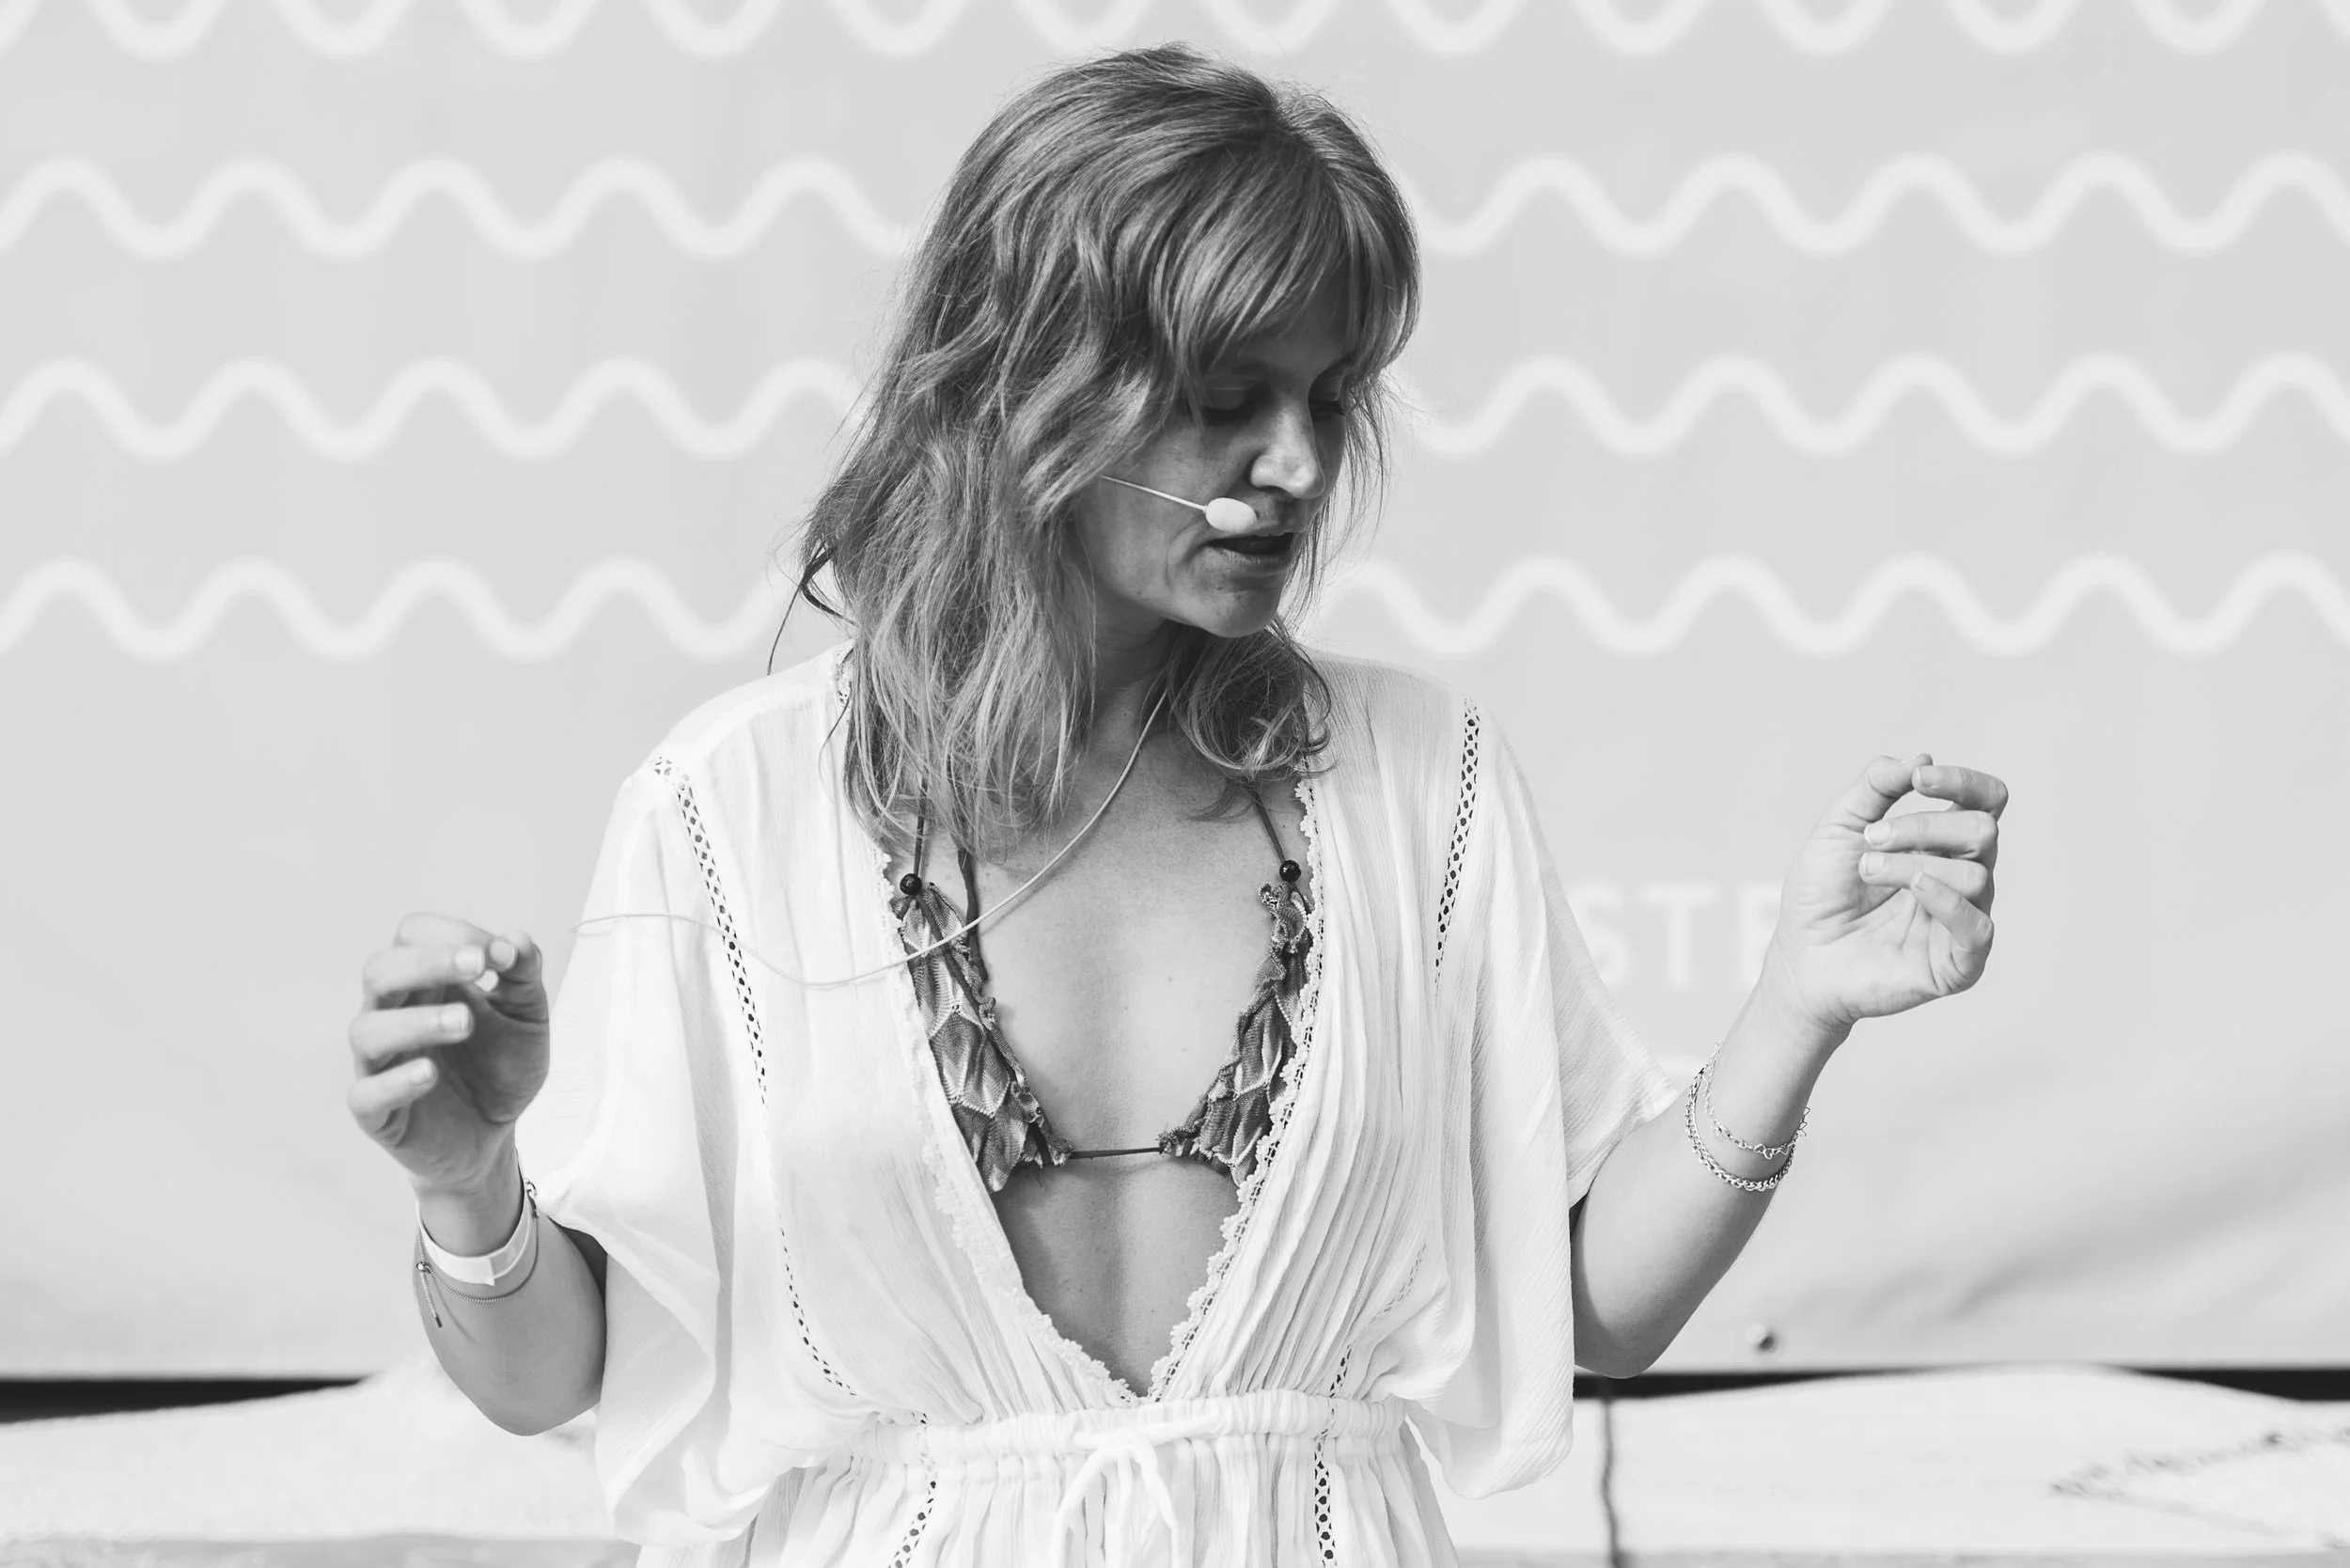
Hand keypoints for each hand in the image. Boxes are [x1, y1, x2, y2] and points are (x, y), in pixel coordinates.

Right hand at [348, 914, 549, 1196]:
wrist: (496, 1136)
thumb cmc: (501, 1066)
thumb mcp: (527, 1017)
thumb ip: (522, 977)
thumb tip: (514, 939)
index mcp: (425, 981)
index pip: (413, 934)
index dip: (451, 934)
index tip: (497, 954)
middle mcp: (393, 1013)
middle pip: (380, 970)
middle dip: (427, 961)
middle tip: (476, 966)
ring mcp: (380, 1062)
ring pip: (367, 1029)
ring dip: (416, 1020)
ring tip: (464, 1023)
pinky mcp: (376, 1112)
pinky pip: (365, 1093)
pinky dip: (395, 1081)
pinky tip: (430, 1073)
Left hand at [1764, 753, 2005, 1037]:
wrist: (1799, 957)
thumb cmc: (1821, 894)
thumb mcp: (1839, 826)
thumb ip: (1876, 787)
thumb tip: (1922, 758)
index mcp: (1943, 843)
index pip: (1985, 801)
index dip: (1962, 782)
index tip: (1918, 779)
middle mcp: (1962, 878)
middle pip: (1982, 830)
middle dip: (1924, 825)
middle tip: (1870, 839)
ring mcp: (1964, 920)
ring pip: (1975, 874)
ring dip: (1911, 864)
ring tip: (1867, 870)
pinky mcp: (1959, 964)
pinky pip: (1978, 927)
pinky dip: (1945, 900)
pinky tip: (1913, 889)